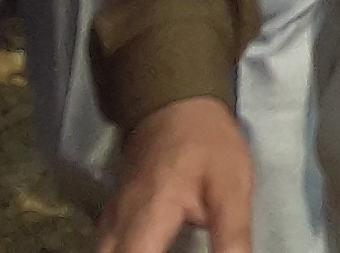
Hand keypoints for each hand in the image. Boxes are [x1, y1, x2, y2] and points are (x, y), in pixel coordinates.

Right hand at [99, 97, 253, 252]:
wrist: (176, 102)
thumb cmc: (208, 144)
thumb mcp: (232, 189)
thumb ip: (232, 237)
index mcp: (146, 220)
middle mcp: (117, 225)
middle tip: (175, 252)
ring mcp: (109, 220)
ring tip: (166, 249)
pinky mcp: (112, 216)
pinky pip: (107, 249)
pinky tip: (149, 250)